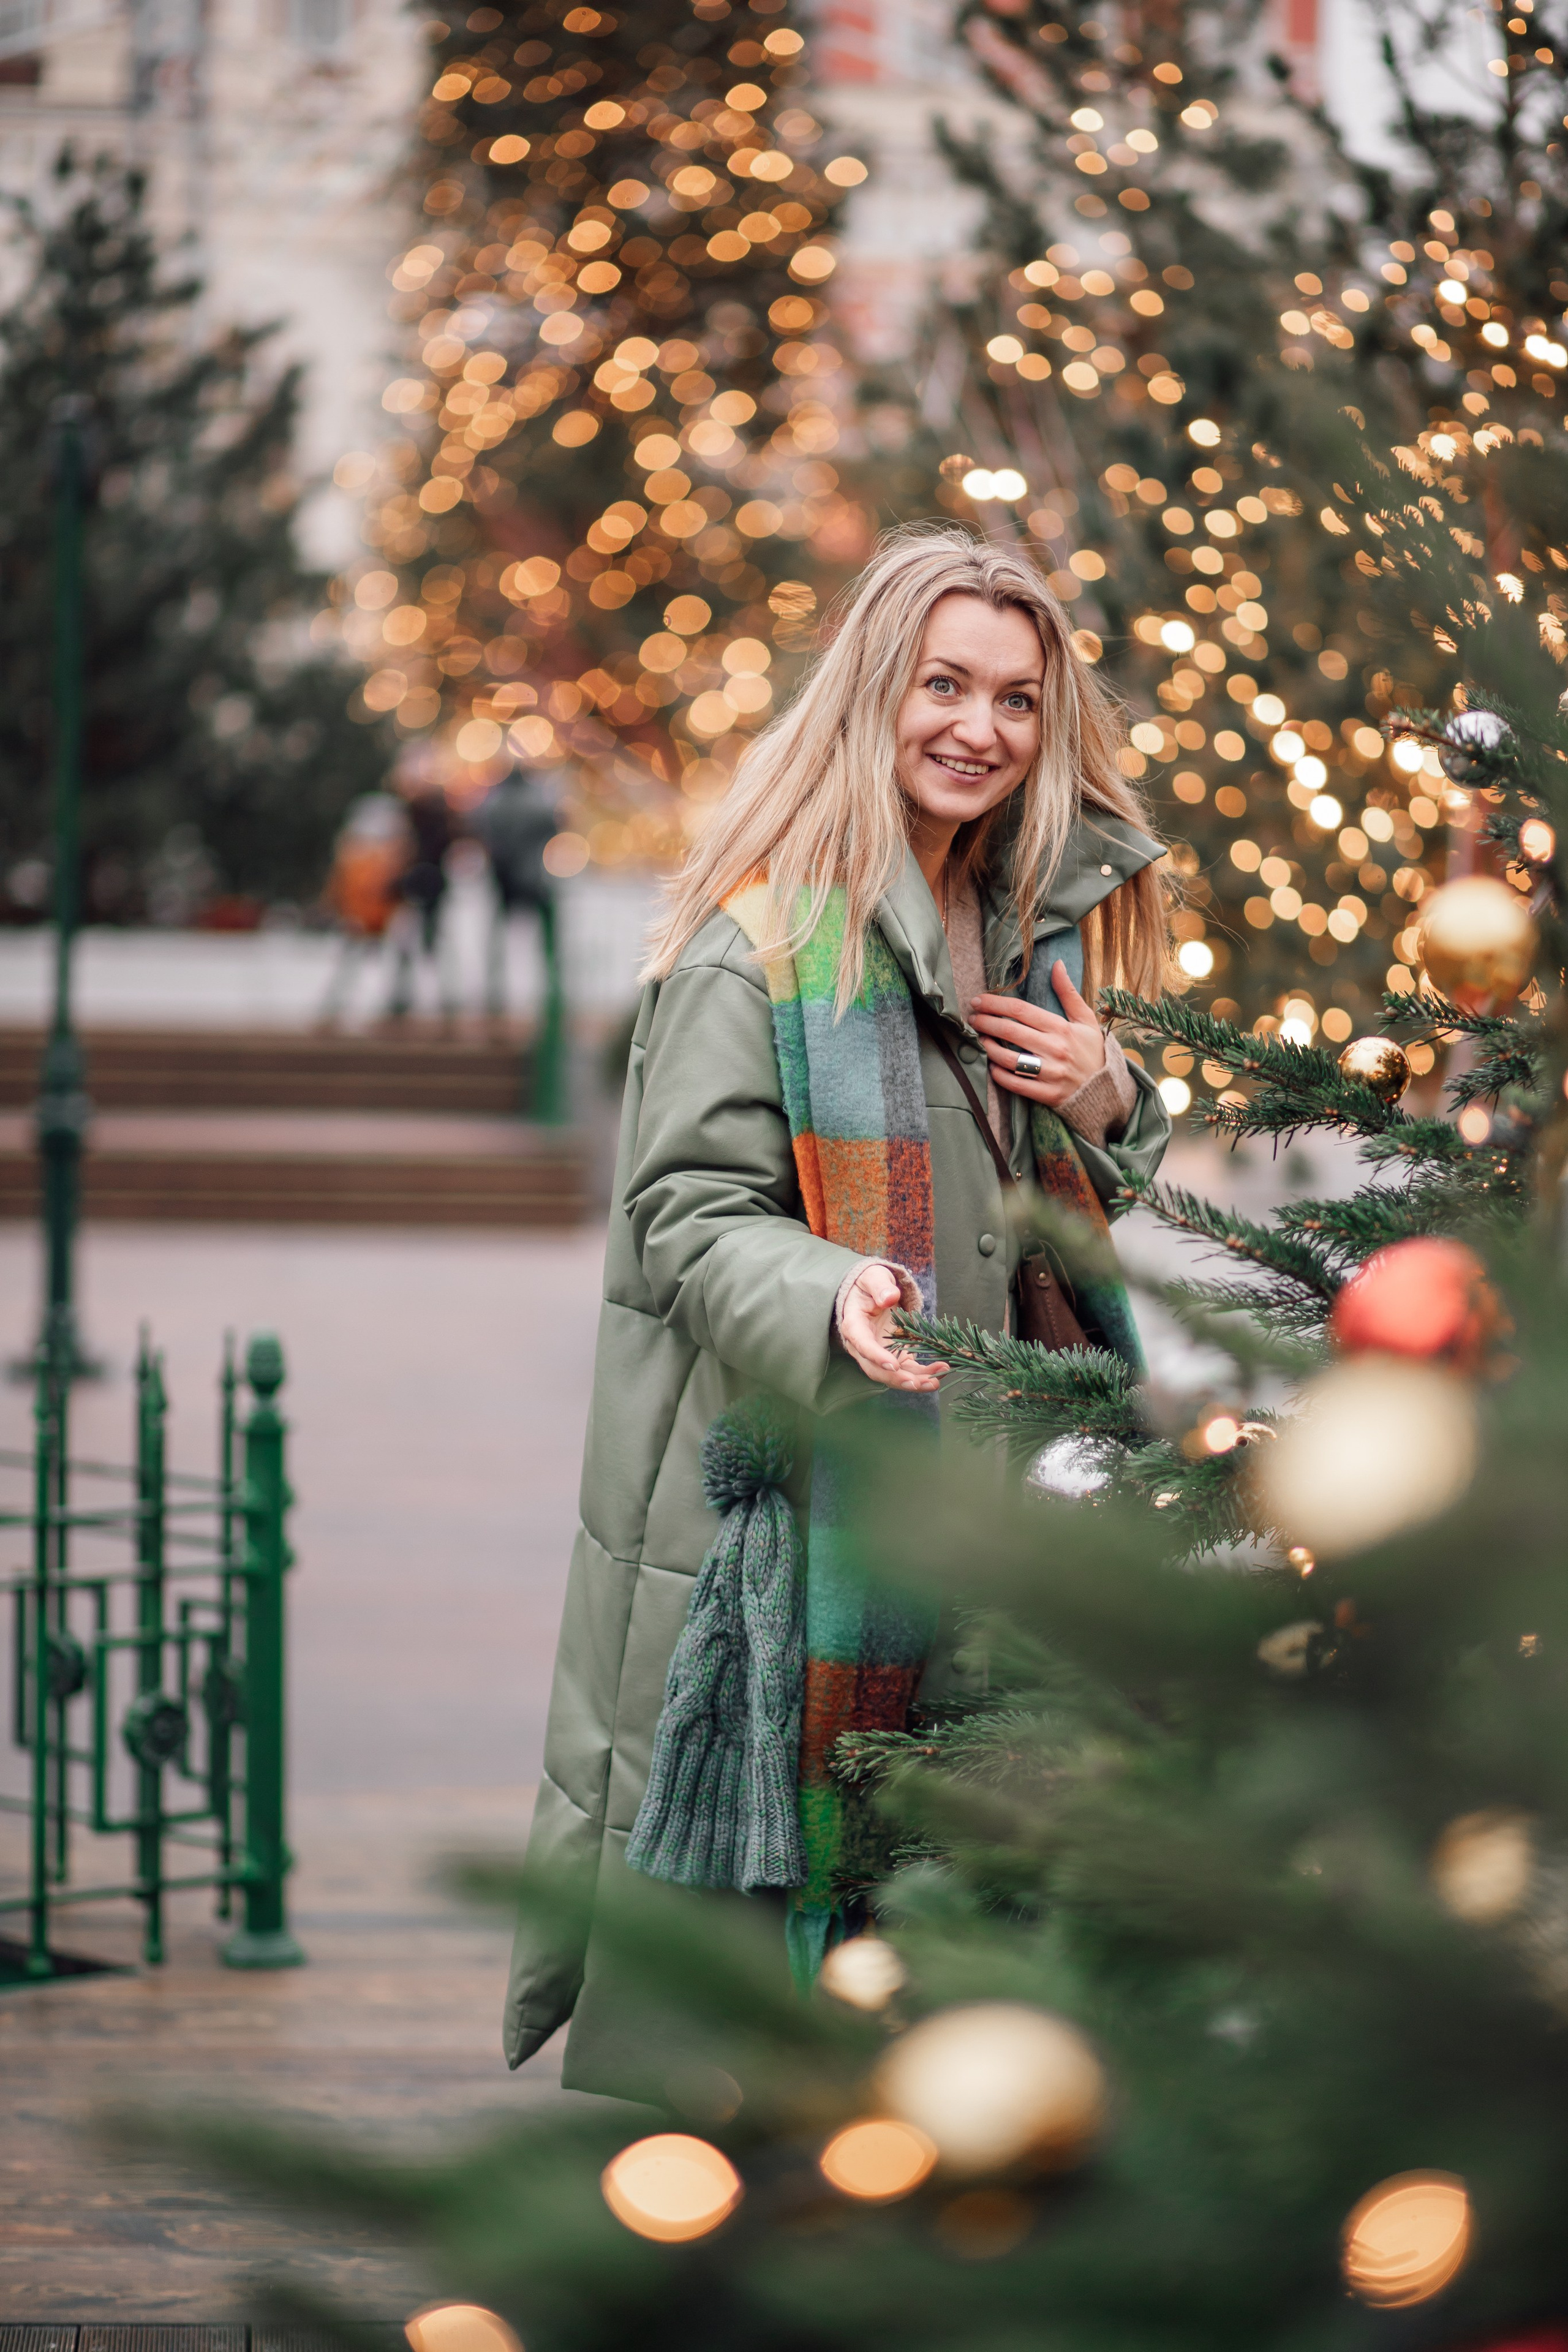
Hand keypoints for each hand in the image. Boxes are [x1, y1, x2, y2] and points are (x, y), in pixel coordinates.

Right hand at [838, 1265, 947, 1393]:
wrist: (872, 1293)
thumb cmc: (871, 1284)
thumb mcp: (874, 1277)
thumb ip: (880, 1286)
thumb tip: (889, 1298)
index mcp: (854, 1325)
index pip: (863, 1344)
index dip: (877, 1356)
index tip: (894, 1365)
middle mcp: (863, 1346)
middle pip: (876, 1369)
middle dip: (897, 1378)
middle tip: (918, 1382)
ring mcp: (879, 1354)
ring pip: (893, 1376)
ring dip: (914, 1382)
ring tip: (936, 1381)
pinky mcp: (895, 1357)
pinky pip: (907, 1370)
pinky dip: (923, 1374)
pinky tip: (940, 1370)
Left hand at [971, 961, 1105, 1107]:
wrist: (1106, 1089)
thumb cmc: (1092, 1050)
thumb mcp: (1085, 1019)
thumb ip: (1068, 992)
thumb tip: (1056, 964)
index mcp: (1062, 1028)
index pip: (1021, 1011)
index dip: (995, 1004)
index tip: (979, 1001)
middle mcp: (1055, 1049)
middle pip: (1010, 1031)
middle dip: (986, 1022)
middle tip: (972, 1018)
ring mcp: (1050, 1073)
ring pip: (1009, 1059)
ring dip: (988, 1047)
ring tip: (980, 1039)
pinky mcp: (1047, 1094)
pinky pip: (1015, 1083)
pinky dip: (999, 1074)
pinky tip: (991, 1065)